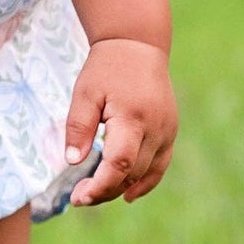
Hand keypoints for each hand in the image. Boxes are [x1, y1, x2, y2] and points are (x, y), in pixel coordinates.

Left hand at [64, 38, 176, 206]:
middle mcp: (156, 128)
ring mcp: (167, 131)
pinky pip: (159, 166)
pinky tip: (127, 194)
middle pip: (132, 173)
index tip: (77, 198)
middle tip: (78, 197)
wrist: (136, 45)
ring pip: (146, 173)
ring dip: (121, 187)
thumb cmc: (106, 67)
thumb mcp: (85, 92)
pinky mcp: (170, 132)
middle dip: (105, 190)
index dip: (100, 186)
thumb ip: (79, 127)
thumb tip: (72, 162)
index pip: (119, 163)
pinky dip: (144, 182)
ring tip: (94, 193)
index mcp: (133, 117)